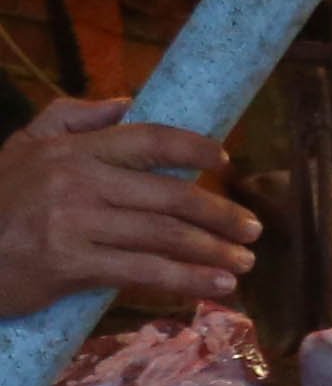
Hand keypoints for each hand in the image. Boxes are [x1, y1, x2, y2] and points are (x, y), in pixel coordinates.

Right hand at [0, 100, 257, 314]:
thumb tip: (125, 100)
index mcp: (72, 150)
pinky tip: (218, 285)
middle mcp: (79, 182)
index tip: (224, 162)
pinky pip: (145, 271)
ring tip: (245, 261)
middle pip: (169, 196)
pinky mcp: (73, 265)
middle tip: (253, 229)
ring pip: (165, 236)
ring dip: (215, 250)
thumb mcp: (23, 148)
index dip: (193, 148)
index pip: (148, 139)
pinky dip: (188, 279)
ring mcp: (76, 224)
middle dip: (221, 213)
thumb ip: (70, 119)